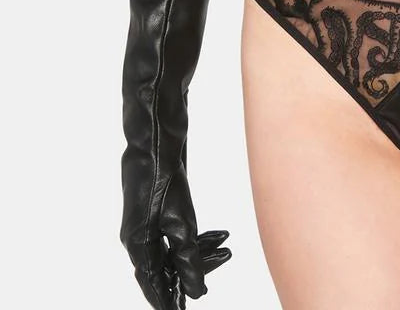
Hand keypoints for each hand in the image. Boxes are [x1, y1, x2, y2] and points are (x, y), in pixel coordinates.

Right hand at [122, 160, 231, 306]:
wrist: (156, 139)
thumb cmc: (163, 178)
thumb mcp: (181, 222)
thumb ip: (188, 259)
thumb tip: (198, 292)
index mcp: (138, 244)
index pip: (153, 283)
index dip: (167, 300)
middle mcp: (139, 236)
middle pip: (166, 267)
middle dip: (192, 274)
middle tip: (213, 280)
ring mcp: (148, 222)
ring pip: (175, 249)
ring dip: (200, 253)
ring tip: (228, 250)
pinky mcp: (159, 208)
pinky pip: (178, 233)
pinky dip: (198, 237)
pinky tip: (219, 235)